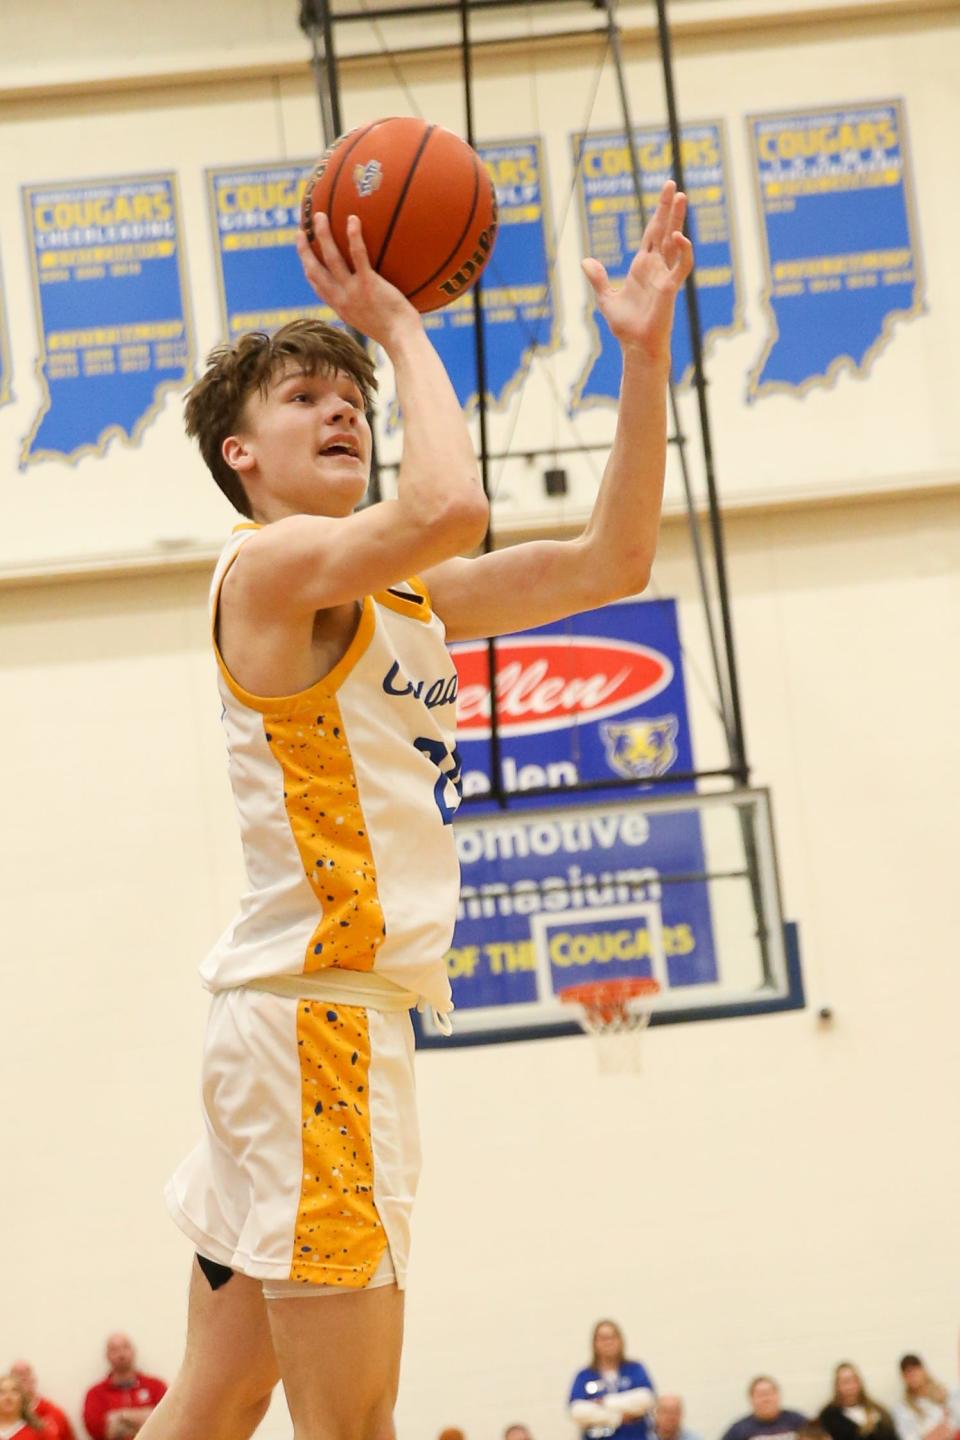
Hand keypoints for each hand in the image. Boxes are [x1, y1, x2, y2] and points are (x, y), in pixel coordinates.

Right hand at [296, 212, 420, 350]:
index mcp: (340, 307)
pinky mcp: (368, 284)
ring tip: (320, 216)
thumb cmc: (396, 334)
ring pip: (331, 258)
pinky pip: (359, 256)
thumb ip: (367, 307)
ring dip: (323, 235)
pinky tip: (353, 220)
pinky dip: (353, 236)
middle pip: (315, 270)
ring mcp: (353, 291)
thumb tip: (375, 296)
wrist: (402, 340)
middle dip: (305, 249)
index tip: (304, 253)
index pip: (317, 285)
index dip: (308, 267)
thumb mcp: (373, 322)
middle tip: (301, 230)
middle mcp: (341, 299)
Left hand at [581, 179, 693, 364]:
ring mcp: (665, 275)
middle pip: (664, 230)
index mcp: (643, 266)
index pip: (652, 233)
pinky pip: (681, 266)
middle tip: (673, 184)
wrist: (636, 346)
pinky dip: (683, 251)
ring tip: (682, 197)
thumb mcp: (606, 298)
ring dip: (678, 220)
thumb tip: (586, 261)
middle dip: (669, 208)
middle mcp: (656, 267)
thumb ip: (598, 279)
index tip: (664, 194)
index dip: (657, 213)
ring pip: (676, 241)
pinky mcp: (670, 288)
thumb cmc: (626, 326)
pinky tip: (678, 235)